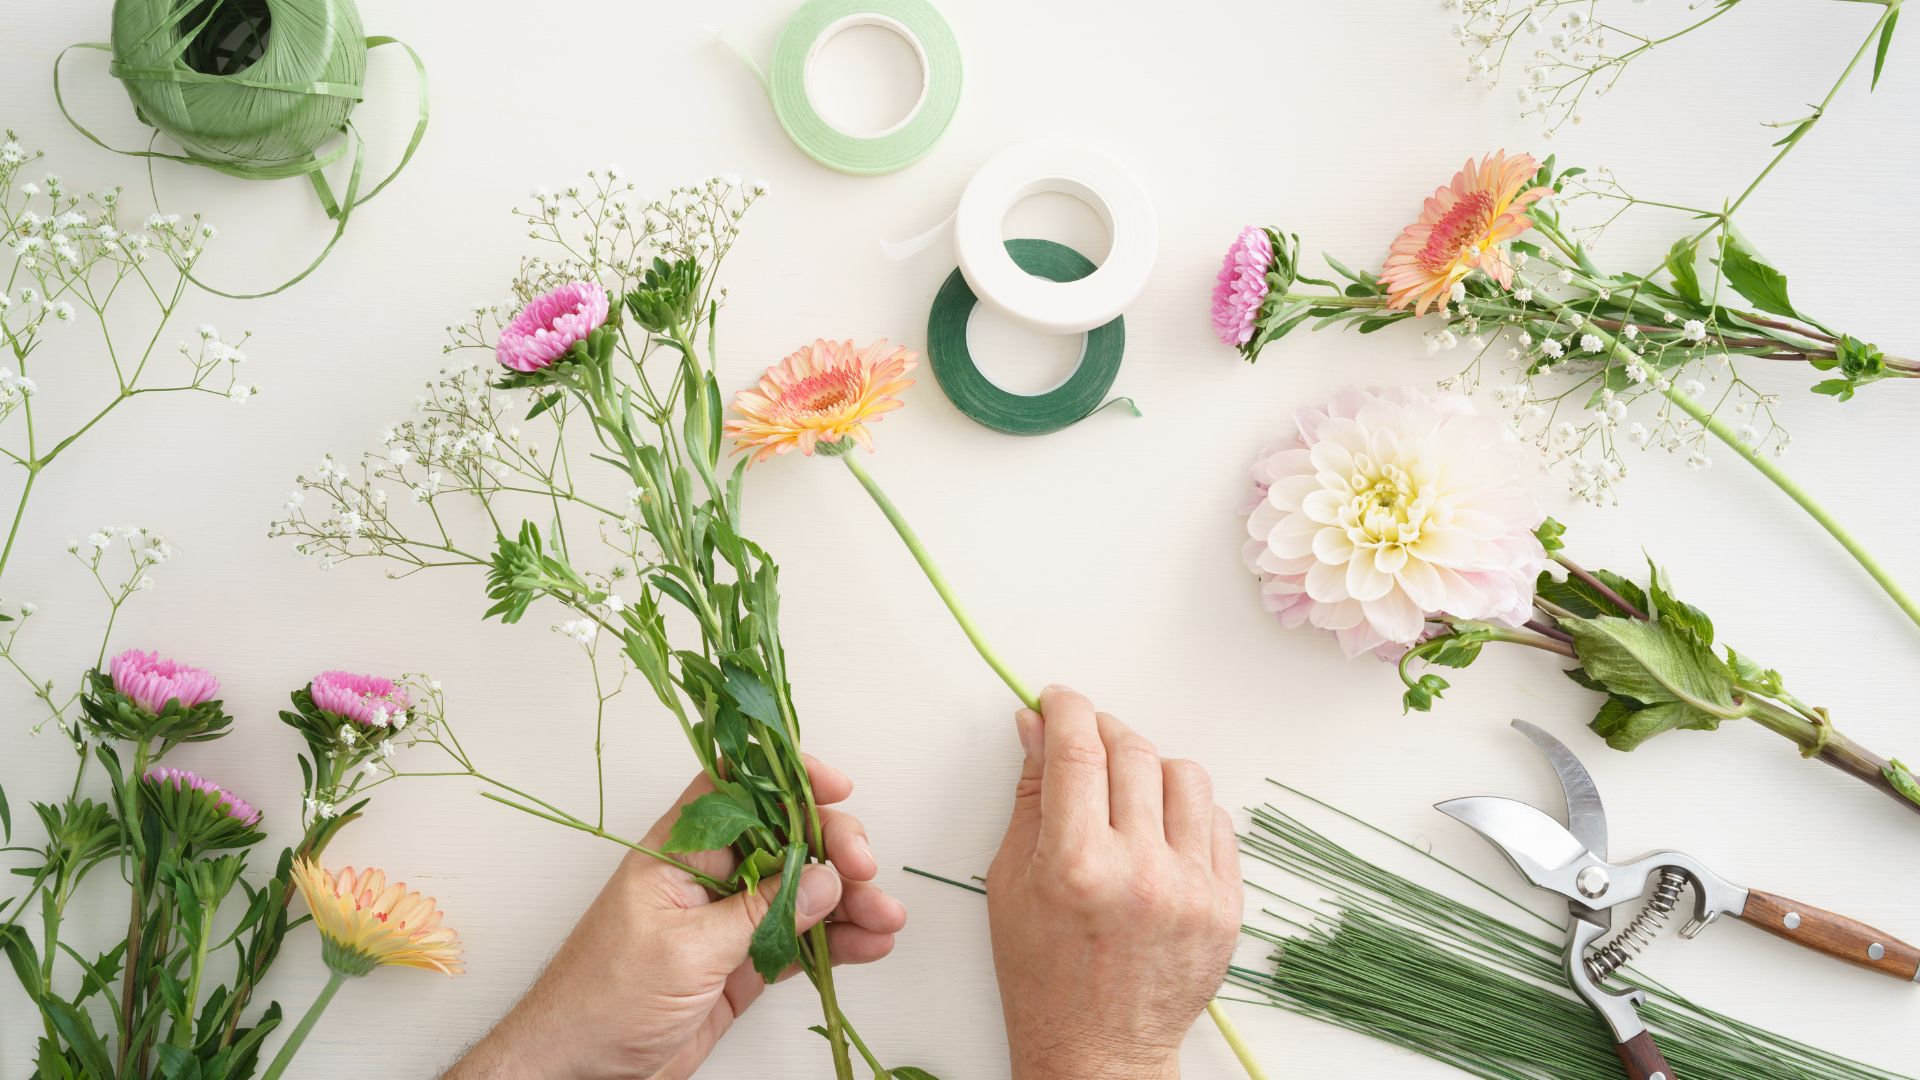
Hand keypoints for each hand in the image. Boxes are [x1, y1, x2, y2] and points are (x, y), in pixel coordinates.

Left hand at [444, 758, 906, 1079]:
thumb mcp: (687, 950)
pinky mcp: (741, 964)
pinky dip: (836, 941)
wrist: (578, 1069)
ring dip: (848, 901)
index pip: (738, 789)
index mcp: (679, 852)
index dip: (786, 777)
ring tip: (885, 917)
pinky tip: (868, 942)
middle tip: (865, 869)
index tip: (834, 786)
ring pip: (801, 892)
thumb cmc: (601, 1001)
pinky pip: (799, 939)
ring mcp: (728, 921)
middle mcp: (707, 878)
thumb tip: (824, 880)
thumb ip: (761, 913)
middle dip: (833, 847)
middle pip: (784, 839)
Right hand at [987, 686, 1241, 1079]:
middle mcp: (1141, 872)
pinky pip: (1218, 823)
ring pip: (1185, 776)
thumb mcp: (1011, 881)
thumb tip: (1037, 727)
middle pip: (1134, 751)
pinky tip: (1158, 831)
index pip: (1079, 749)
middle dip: (1103, 731)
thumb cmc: (1043, 976)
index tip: (1059, 700)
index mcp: (1076, 865)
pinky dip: (1186, 812)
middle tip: (1086, 740)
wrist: (1098, 1050)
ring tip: (1126, 792)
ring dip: (1150, 768)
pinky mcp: (1226, 906)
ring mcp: (1192, 889)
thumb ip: (1031, 796)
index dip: (1067, 708)